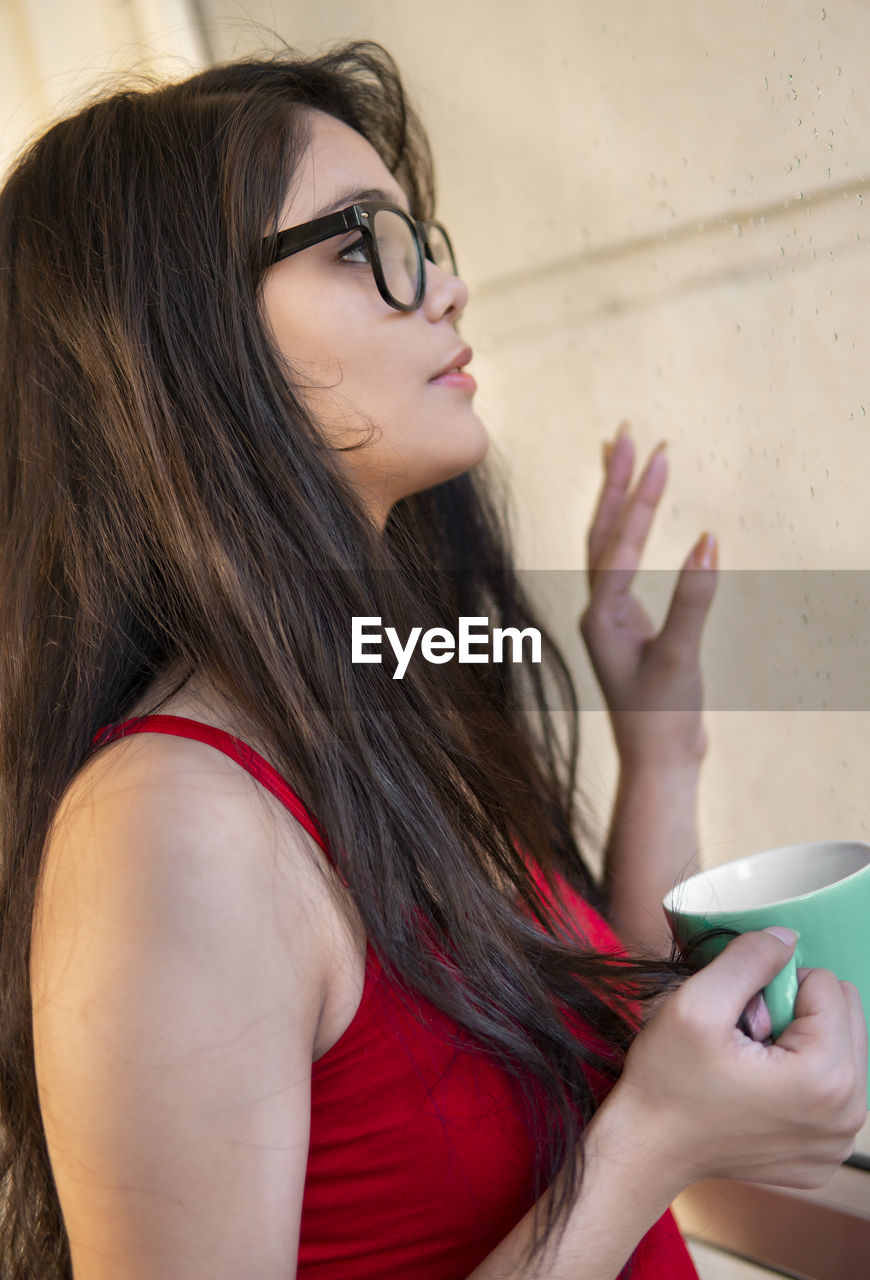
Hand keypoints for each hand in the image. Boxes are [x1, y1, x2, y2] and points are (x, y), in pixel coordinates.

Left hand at [580, 424, 717, 768]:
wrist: (658, 761)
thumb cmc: (664, 717)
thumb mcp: (681, 658)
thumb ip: (694, 601)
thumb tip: (708, 542)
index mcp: (602, 616)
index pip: (619, 546)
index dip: (639, 502)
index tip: (658, 457)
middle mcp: (598, 610)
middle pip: (602, 533)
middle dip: (615, 482)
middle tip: (627, 433)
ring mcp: (611, 617)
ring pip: (608, 546)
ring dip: (617, 501)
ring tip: (625, 456)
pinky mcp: (627, 624)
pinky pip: (623, 564)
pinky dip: (631, 533)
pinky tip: (639, 516)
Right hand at [613, 929, 868, 1191]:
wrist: (647, 1146)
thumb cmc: (668, 1080)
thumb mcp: (697, 1003)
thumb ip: (749, 959)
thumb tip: (787, 938)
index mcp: (826, 1077)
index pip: (827, 985)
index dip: (776, 986)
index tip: (741, 1017)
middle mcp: (847, 1115)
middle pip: (844, 1017)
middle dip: (793, 1015)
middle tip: (744, 1038)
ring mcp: (837, 1143)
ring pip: (838, 1051)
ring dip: (796, 1044)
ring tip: (748, 1063)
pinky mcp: (823, 1156)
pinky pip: (828, 1090)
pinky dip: (797, 1080)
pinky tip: (756, 1091)